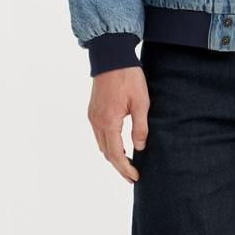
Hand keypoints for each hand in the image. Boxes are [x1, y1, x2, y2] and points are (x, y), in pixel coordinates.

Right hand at [88, 65, 148, 183]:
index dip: (125, 168)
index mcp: (109, 122)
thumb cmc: (129, 78)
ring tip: (127, 163)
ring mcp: (93, 116)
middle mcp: (97, 122)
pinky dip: (108, 144)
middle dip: (119, 166)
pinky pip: (99, 134)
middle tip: (132, 176)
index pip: (116, 154)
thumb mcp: (141, 103)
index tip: (135, 177)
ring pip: (101, 145)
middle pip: (106, 153)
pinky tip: (119, 146)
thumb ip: (140, 128)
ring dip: (113, 156)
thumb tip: (139, 148)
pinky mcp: (93, 111)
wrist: (112, 57)